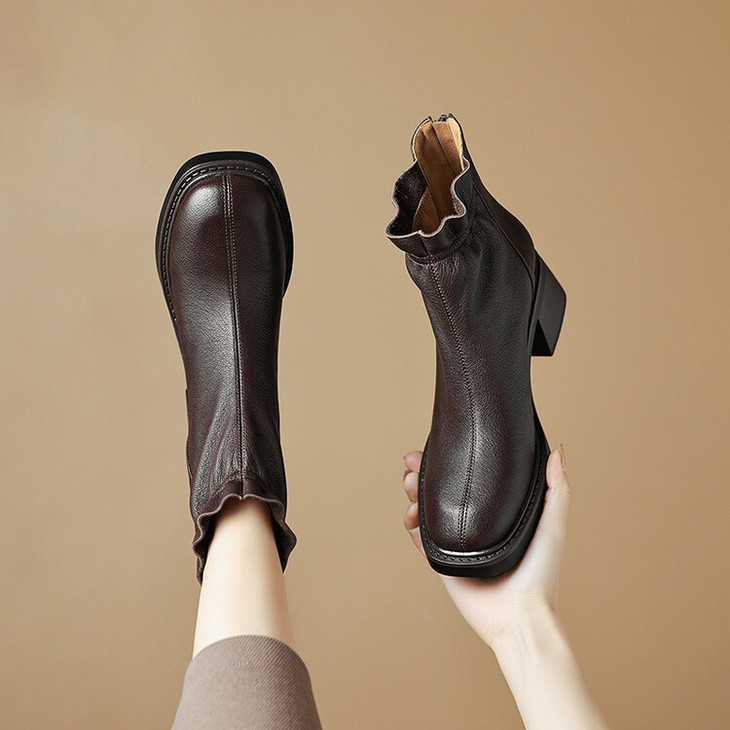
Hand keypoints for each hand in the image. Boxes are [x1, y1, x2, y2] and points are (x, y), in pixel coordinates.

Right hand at [402, 447, 569, 648]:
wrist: (520, 617)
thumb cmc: (542, 575)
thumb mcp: (554, 525)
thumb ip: (557, 490)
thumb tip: (558, 451)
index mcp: (499, 514)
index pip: (471, 479)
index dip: (453, 461)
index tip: (440, 445)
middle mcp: (476, 526)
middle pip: (442, 492)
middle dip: (425, 473)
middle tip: (413, 462)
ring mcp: (458, 543)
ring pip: (428, 511)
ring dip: (415, 494)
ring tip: (410, 483)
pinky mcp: (444, 562)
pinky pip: (420, 541)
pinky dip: (411, 525)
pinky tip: (411, 512)